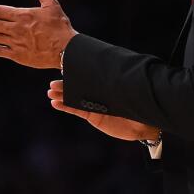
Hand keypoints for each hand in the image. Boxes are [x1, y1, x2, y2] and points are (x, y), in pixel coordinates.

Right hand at [47, 80, 161, 142]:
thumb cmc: (137, 105)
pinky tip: (55, 103)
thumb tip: (112, 68)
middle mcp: (97, 93)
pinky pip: (76, 110)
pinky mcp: (93, 116)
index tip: (63, 70)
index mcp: (104, 84)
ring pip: (74, 99)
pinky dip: (66, 107)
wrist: (142, 124)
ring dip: (62, 96)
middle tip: (52, 84)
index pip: (87, 77)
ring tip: (50, 93)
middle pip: (78, 87)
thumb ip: (116, 83)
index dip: (75, 74)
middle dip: (64, 85)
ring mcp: (94, 104)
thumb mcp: (127, 92)